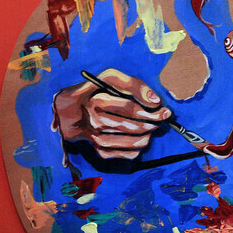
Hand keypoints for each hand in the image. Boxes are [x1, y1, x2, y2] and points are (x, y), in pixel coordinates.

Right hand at [51, 68, 171, 159]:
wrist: (68, 111)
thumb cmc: (94, 91)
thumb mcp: (109, 77)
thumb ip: (133, 84)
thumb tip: (155, 101)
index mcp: (96, 101)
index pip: (129, 108)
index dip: (151, 110)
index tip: (164, 109)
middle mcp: (94, 121)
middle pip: (132, 126)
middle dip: (153, 123)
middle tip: (161, 118)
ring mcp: (96, 138)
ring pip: (131, 142)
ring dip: (147, 136)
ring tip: (152, 128)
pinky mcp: (98, 149)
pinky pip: (125, 154)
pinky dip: (137, 149)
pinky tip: (140, 139)